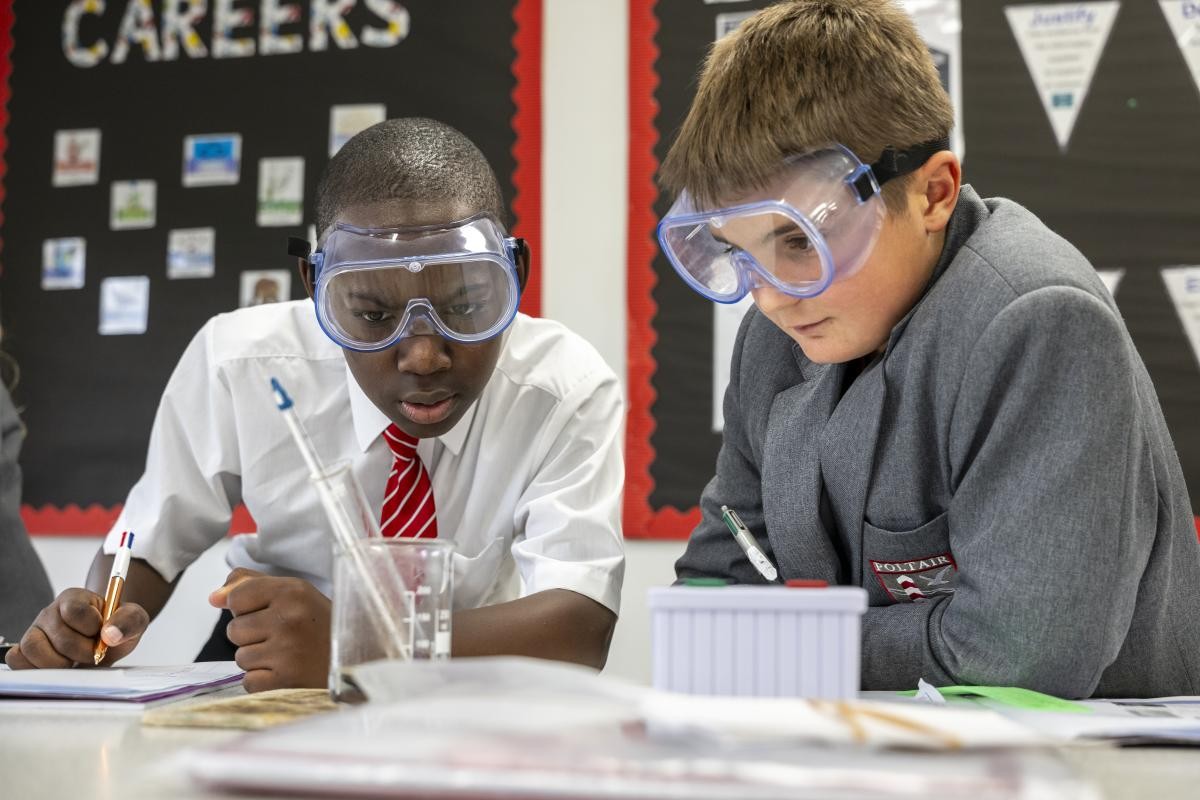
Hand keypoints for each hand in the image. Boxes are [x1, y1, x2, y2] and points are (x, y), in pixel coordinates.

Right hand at [4, 588, 148, 668]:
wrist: (105, 640)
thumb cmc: (116, 628)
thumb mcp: (134, 620)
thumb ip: (129, 621)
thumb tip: (110, 635)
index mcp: (75, 598)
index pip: (74, 611)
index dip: (91, 627)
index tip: (102, 634)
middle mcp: (50, 612)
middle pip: (59, 636)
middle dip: (82, 652)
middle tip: (93, 654)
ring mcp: (35, 631)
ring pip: (33, 648)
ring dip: (58, 664)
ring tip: (74, 663)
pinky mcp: (25, 649)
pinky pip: (17, 659)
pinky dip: (34, 668)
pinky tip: (56, 669)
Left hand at [209, 568, 330, 692]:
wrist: (358, 661)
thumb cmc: (320, 625)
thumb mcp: (295, 594)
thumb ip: (251, 585)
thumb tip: (213, 597)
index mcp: (293, 591)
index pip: (237, 597)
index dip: (246, 607)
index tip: (269, 612)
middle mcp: (290, 618)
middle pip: (234, 629)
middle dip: (251, 636)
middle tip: (284, 637)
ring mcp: (287, 651)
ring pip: (240, 657)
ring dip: (258, 659)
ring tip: (287, 655)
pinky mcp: (285, 681)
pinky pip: (249, 681)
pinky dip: (263, 681)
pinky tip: (286, 672)